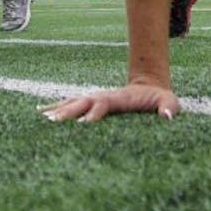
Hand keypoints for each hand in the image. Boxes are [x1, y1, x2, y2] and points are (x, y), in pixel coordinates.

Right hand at [38, 82, 180, 122]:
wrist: (148, 86)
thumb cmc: (158, 98)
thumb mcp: (169, 101)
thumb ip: (169, 107)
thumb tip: (167, 117)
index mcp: (118, 98)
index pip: (103, 105)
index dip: (94, 113)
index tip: (83, 125)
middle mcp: (102, 96)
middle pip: (82, 102)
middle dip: (68, 111)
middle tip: (53, 121)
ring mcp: (94, 98)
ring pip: (72, 102)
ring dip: (58, 108)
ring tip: (42, 117)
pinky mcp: (90, 102)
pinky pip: (70, 103)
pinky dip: (55, 106)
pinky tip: (40, 110)